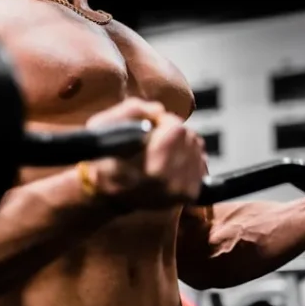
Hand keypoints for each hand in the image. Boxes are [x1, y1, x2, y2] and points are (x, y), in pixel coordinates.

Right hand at [84, 98, 206, 208]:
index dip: (164, 121)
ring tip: (160, 150)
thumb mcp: (103, 127)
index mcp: (152, 173)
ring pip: (197, 147)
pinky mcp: (191, 195)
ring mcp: (182, 192)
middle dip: (173, 131)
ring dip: (181, 142)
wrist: (109, 193)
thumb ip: (132, 110)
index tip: (153, 124)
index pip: (176, 130)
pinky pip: (202, 161)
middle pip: (188, 136)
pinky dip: (188, 155)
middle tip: (156, 138)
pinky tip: (171, 160)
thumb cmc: (104, 159)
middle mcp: (171, 186)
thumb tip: (160, 110)